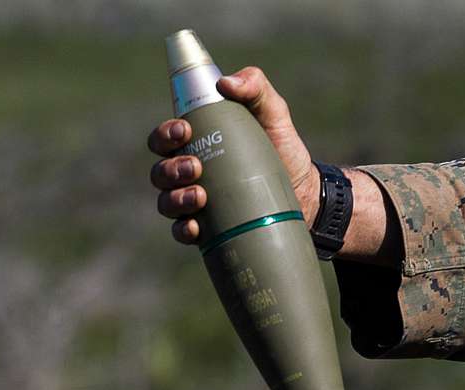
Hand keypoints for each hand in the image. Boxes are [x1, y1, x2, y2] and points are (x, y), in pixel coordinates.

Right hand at [148, 66, 319, 243]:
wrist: (304, 193)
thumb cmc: (282, 149)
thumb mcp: (273, 113)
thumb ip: (255, 88)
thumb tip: (226, 83)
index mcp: (197, 143)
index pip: (165, 137)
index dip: (165, 134)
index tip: (184, 131)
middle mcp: (188, 174)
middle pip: (160, 171)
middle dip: (171, 169)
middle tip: (196, 167)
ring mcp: (194, 203)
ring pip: (166, 202)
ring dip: (175, 199)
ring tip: (200, 196)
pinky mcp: (205, 230)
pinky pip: (181, 231)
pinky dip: (183, 229)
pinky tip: (195, 227)